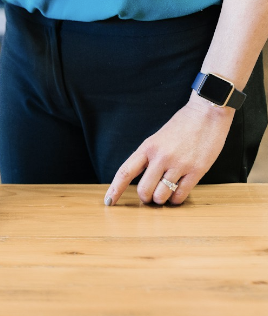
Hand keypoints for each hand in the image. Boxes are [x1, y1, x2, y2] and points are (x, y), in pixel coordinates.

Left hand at [104, 95, 234, 205]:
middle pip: (144, 189)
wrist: (207, 113)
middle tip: (150, 197)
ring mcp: (179, 164)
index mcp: (147, 147)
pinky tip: (176, 195)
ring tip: (165, 196)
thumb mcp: (157, 139)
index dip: (115, 189)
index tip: (108, 201)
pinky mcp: (197, 170)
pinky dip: (176, 199)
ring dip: (161, 200)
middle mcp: (160, 157)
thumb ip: (148, 157)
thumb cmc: (181, 126)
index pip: (125, 172)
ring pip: (162, 195)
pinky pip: (181, 194)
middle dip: (145, 198)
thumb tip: (140, 179)